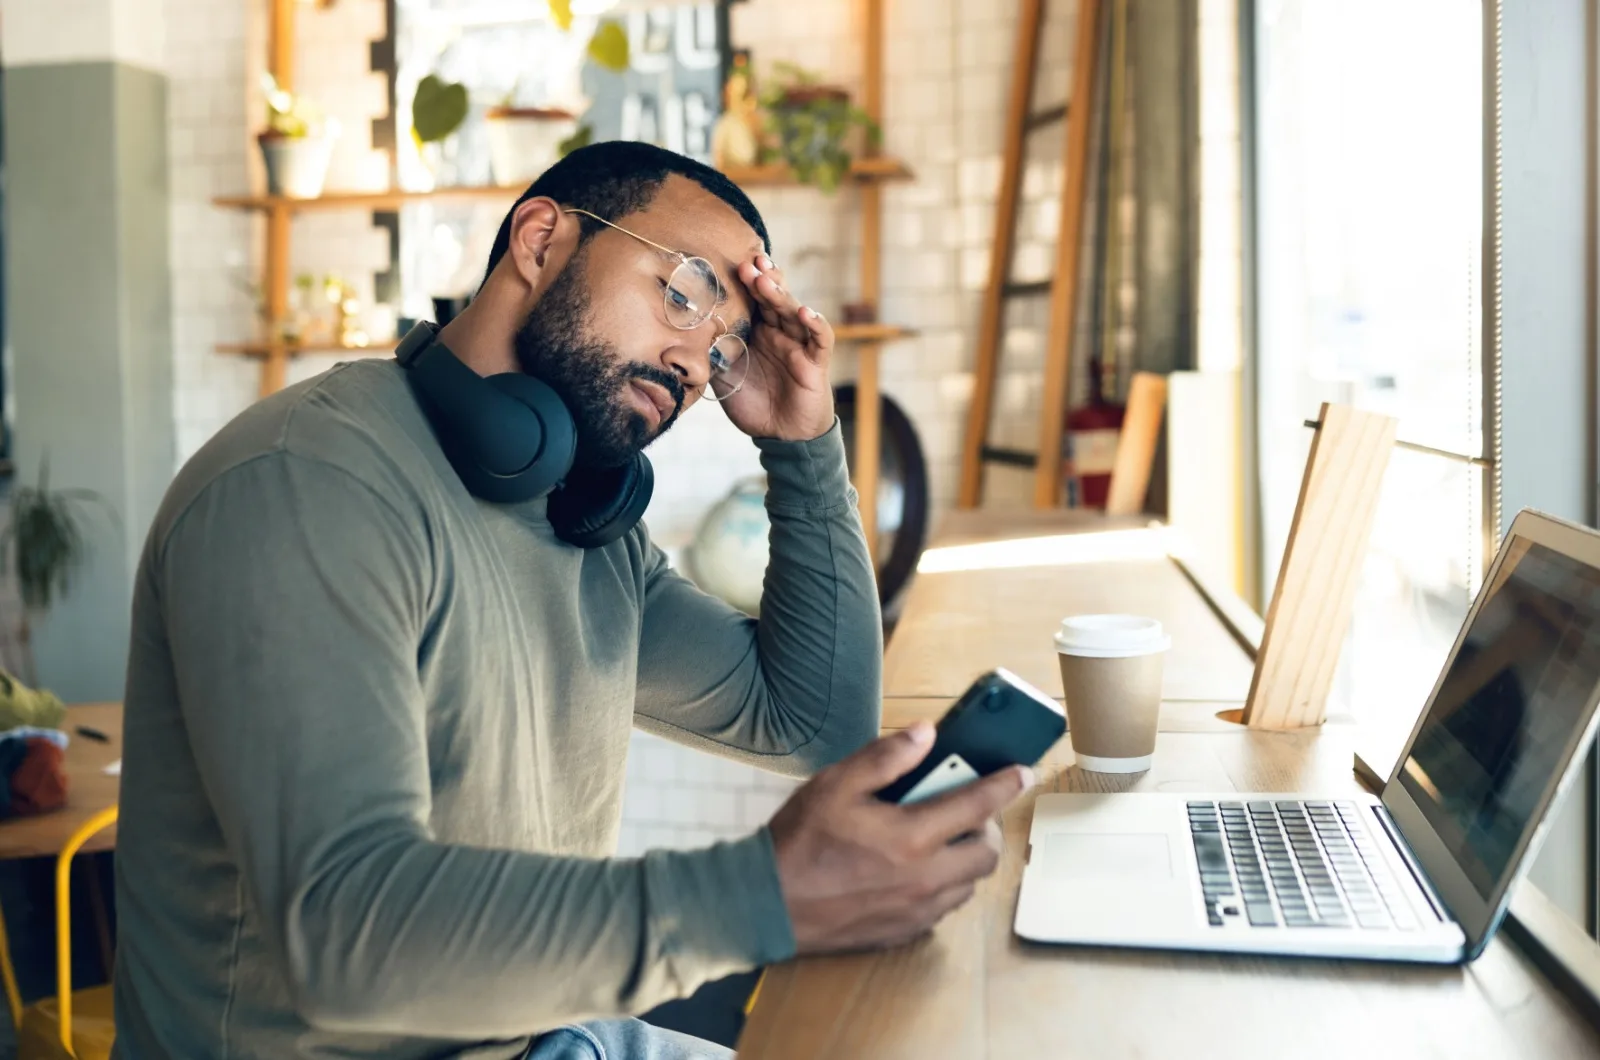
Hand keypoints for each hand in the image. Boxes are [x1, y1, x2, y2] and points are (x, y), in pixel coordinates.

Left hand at [718, 255, 835, 442]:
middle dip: (762, 279)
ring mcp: (799, 343)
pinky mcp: (816, 361)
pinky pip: (821, 337)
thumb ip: (711, 353)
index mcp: (759, 331)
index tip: (730, 264)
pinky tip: (805, 312)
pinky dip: (815, 323)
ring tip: (767, 280)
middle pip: (774, 298)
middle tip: (747, 265)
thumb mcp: (724, 376)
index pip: (753, 299)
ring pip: (794, 310)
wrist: (781, 436)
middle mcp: (780, 332)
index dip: (745, 282)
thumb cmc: (754, 403)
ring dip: (781, 294)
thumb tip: (682, 335)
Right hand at [767, 723, 1032, 954]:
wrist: (769, 903)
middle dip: (986, 828)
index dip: (1004, 785)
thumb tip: (927, 734)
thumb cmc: (800, 841)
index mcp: (912, 837)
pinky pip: (944, 908)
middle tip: (966, 811)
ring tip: (940, 840)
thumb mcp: (837, 784)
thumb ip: (886, 757)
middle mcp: (925, 878)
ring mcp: (918, 911)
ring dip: (965, 859)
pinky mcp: (905, 932)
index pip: (977, 805)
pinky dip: (943, 886)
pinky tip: (916, 871)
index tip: (1021, 772)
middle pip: (986, 854)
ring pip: (968, 884)